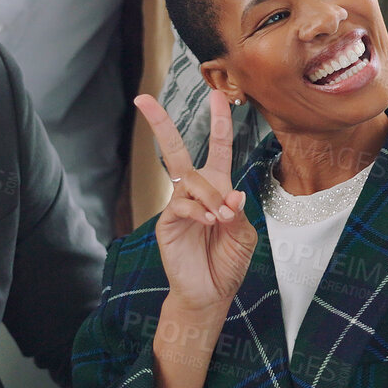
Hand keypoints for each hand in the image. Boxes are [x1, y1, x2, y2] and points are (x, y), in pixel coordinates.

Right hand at [138, 92, 255, 312]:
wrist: (210, 293)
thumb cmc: (228, 262)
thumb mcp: (244, 235)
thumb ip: (239, 213)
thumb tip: (231, 195)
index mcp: (218, 188)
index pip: (219, 147)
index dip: (219, 122)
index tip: (217, 94)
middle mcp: (195, 191)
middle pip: (176, 150)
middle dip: (160, 123)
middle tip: (143, 98)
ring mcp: (178, 205)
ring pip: (190, 180)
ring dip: (210, 196)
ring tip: (221, 220)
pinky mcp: (166, 222)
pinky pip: (181, 204)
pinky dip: (199, 211)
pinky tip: (209, 223)